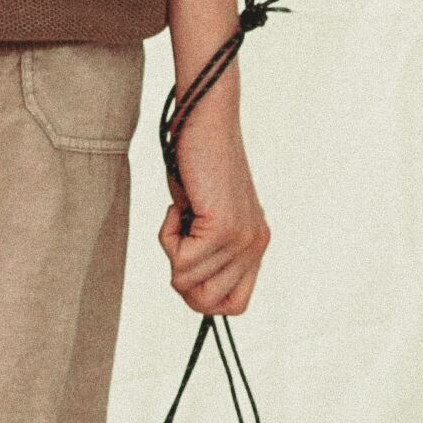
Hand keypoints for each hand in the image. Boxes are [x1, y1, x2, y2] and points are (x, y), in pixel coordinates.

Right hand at [156, 104, 268, 316]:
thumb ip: (205, 249)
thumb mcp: (205, 215)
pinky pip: (182, 262)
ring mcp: (243, 240)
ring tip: (180, 213)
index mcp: (255, 245)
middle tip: (179, 238)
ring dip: (171, 251)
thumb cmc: (196, 159)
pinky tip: (178, 205)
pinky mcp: (224, 228)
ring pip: (189, 284)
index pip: (235, 305)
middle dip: (182, 279)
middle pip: (209, 304)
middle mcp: (255, 246)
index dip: (201, 292)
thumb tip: (185, 282)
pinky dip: (167, 237)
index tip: (187, 258)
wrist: (206, 117)